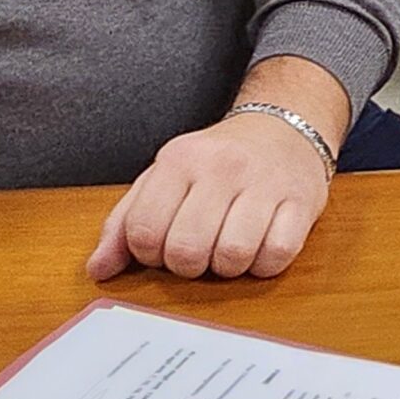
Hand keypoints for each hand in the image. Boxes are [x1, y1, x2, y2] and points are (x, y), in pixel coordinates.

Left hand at [87, 111, 330, 281]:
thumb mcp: (163, 179)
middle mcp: (221, 167)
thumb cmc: (217, 162)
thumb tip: (97, 270)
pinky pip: (276, 256)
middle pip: (187, 251)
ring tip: (229, 248)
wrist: (284, 128)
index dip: (150, 254)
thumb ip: (125, 223)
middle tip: (198, 250)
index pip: (144, 232)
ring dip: (228, 267)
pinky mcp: (301, 201)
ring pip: (233, 257)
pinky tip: (259, 246)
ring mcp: (265, 183)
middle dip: (188, 266)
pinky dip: (264, 264)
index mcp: (179, 160)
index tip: (164, 245)